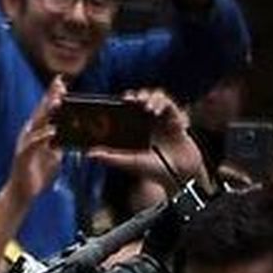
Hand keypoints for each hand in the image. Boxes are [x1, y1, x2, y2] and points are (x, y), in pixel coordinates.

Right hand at [7, 77, 65, 201]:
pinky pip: (34, 144)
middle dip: (50, 97)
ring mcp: (25, 144)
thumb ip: (59, 143)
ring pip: (37, 124)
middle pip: (41, 112)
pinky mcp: (23, 156)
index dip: (52, 96)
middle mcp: (29, 135)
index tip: (61, 83)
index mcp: (36, 133)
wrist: (23, 192)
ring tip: (57, 101)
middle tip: (59, 83)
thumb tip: (70, 135)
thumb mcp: (54, 156)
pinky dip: (43, 136)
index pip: (45, 111)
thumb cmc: (37, 173)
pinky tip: (52, 130)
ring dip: (47, 112)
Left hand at [88, 88, 207, 186]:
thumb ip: (112, 158)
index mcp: (136, 128)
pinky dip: (163, 104)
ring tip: (145, 107)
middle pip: (141, 99)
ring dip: (150, 97)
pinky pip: (170, 105)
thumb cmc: (157, 171)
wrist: (184, 177)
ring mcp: (163, 120)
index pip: (127, 108)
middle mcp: (149, 121)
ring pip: (156, 98)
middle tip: (130, 99)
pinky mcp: (177, 120)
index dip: (122, 101)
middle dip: (136, 95)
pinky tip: (156, 112)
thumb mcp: (131, 163)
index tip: (118, 100)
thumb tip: (88, 154)